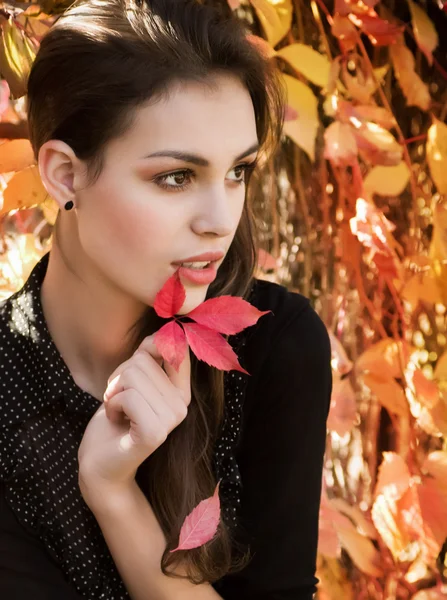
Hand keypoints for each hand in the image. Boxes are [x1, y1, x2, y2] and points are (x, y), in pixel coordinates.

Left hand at [78, 333, 190, 498]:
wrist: (99, 463)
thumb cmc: (115, 417)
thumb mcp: (132, 379)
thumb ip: (149, 355)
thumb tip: (166, 331)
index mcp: (182, 390)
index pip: (174, 346)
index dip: (148, 347)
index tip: (132, 370)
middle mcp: (183, 404)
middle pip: (143, 360)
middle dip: (119, 376)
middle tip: (119, 400)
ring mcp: (172, 420)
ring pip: (133, 376)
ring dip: (114, 392)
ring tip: (118, 411)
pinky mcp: (155, 433)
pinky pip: (129, 397)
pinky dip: (112, 405)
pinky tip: (116, 420)